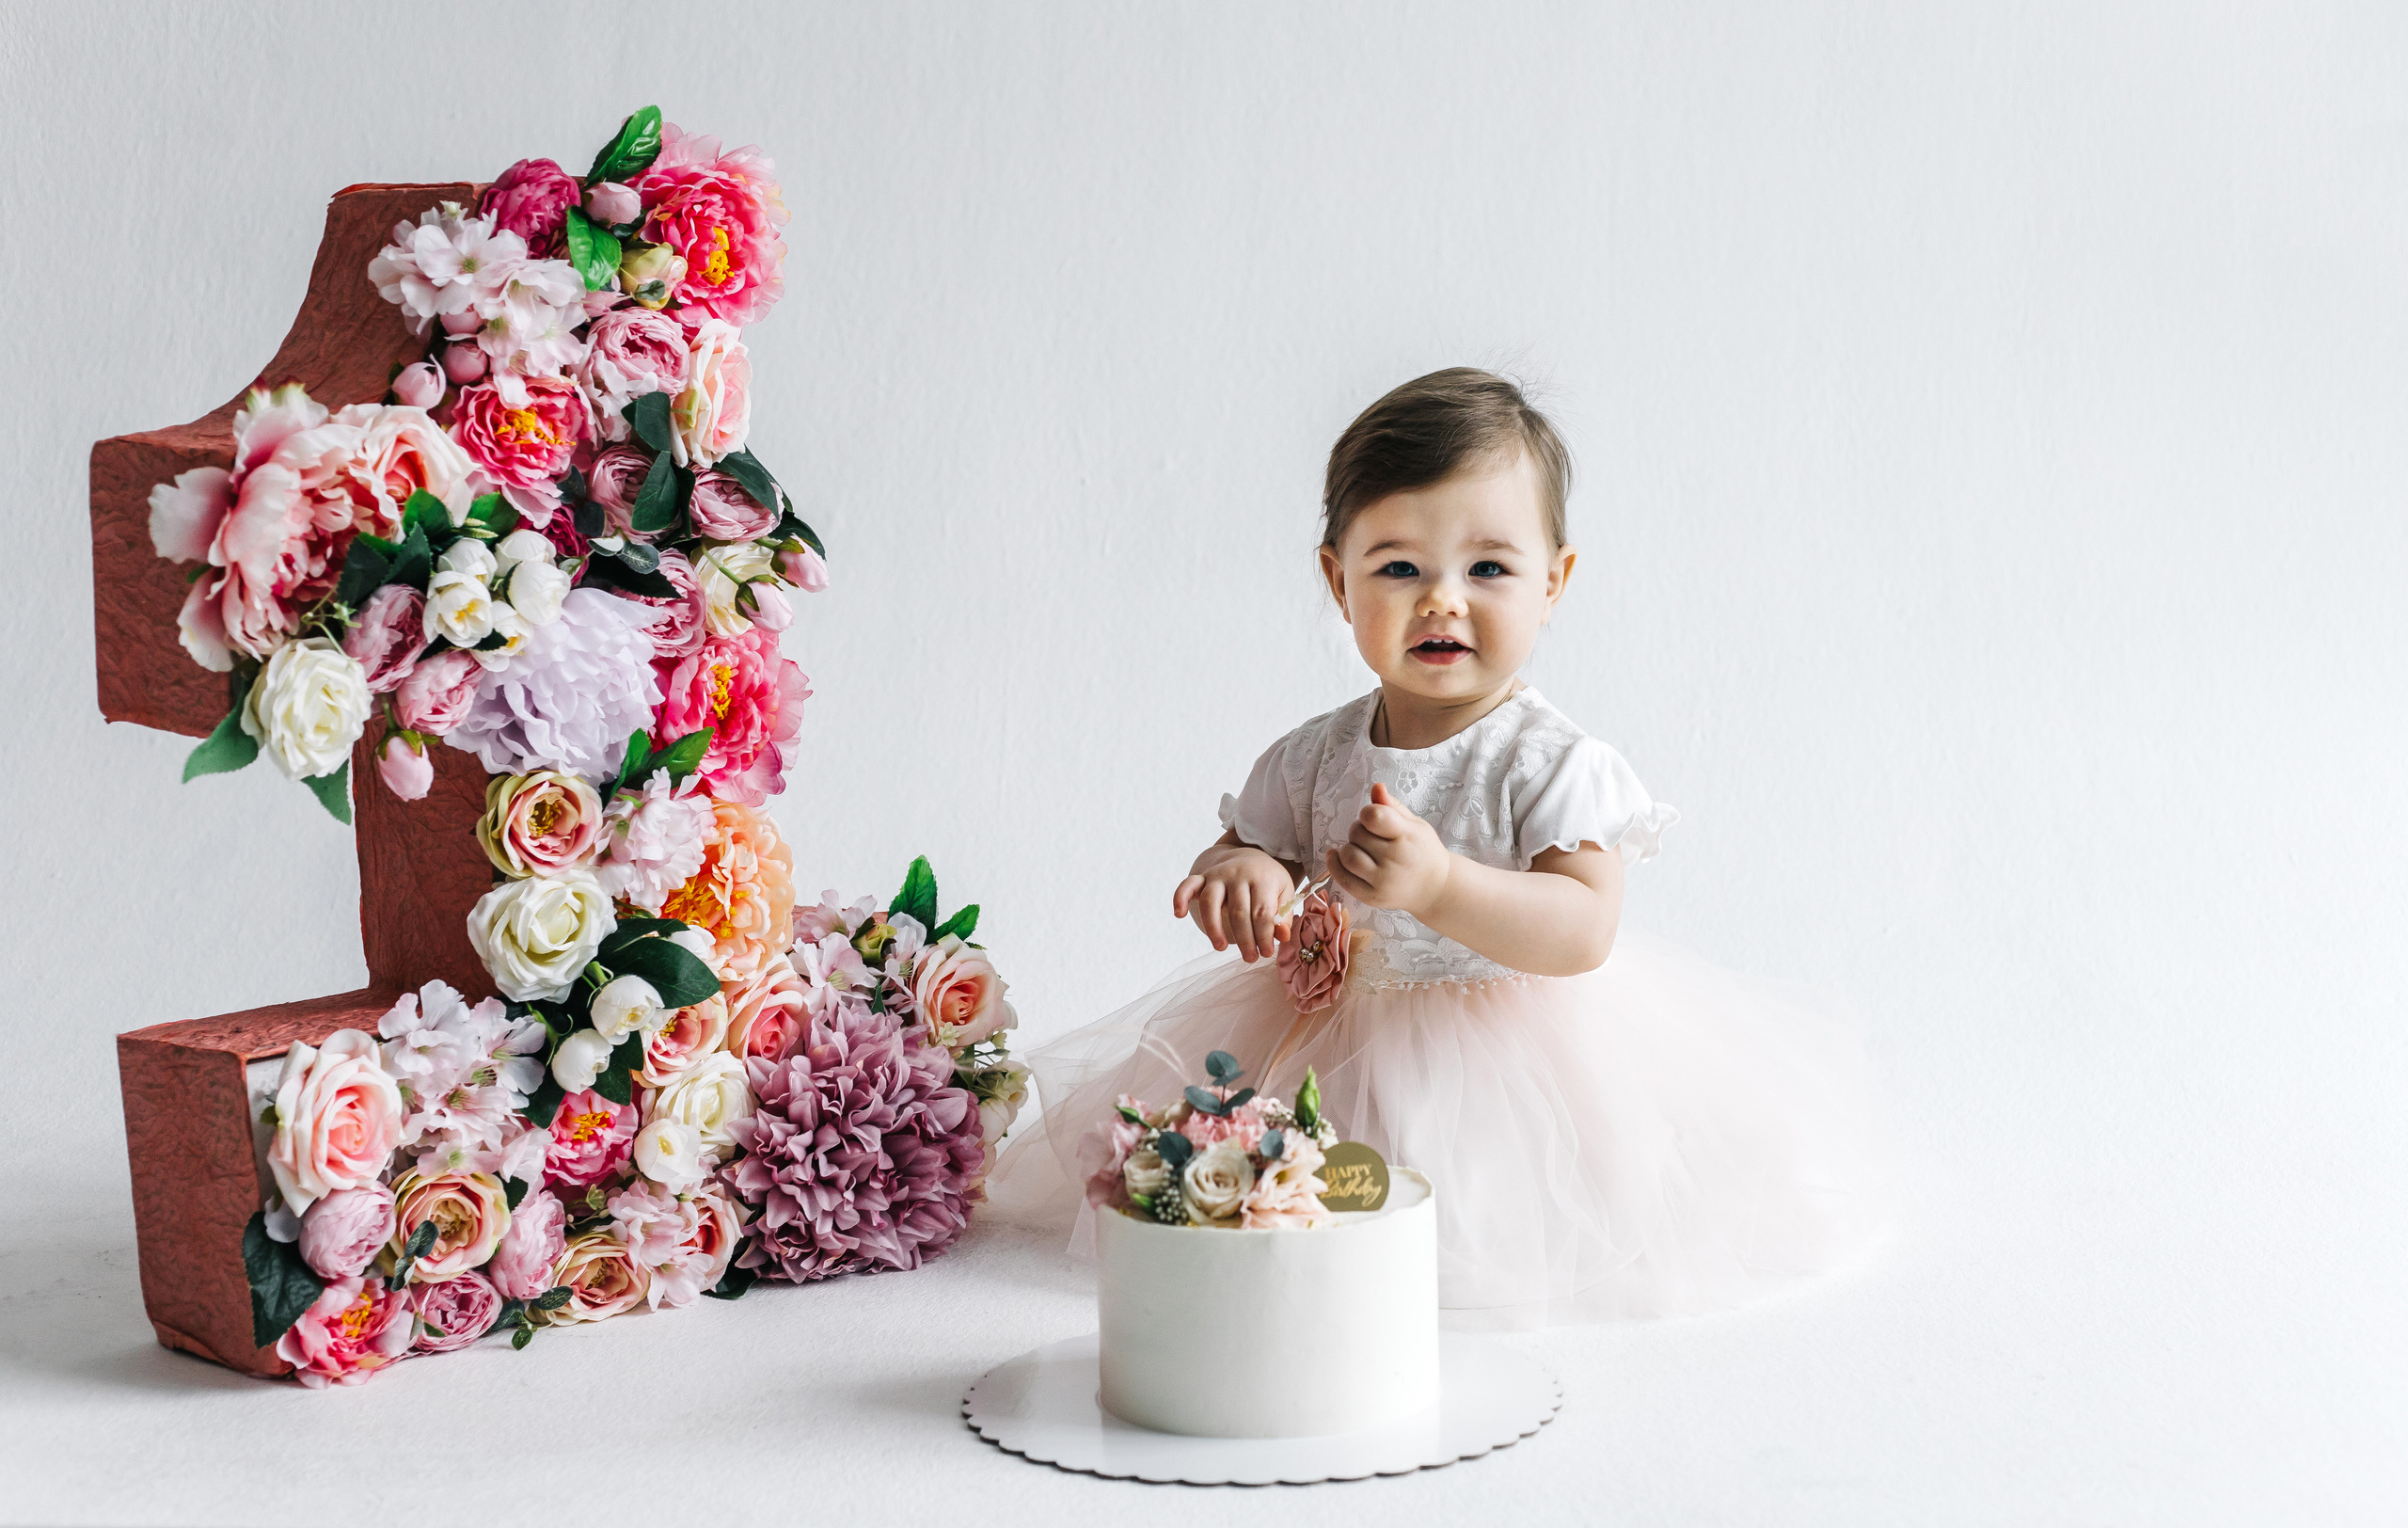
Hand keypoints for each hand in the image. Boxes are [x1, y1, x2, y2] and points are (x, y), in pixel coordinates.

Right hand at [1172, 846, 1294, 962]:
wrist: (1248, 853)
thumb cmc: (1268, 879)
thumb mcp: (1284, 892)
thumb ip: (1283, 915)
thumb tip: (1282, 937)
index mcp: (1262, 878)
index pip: (1262, 912)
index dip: (1264, 936)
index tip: (1266, 953)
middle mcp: (1238, 874)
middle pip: (1238, 911)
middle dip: (1244, 939)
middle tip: (1249, 958)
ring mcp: (1218, 875)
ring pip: (1211, 902)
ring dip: (1214, 928)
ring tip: (1221, 947)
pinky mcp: (1202, 876)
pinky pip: (1188, 885)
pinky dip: (1180, 898)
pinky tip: (1179, 914)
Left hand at [1325, 783, 1451, 915]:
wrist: (1435, 888)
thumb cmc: (1423, 851)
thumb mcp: (1415, 824)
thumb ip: (1392, 806)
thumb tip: (1376, 787)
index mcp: (1408, 836)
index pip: (1374, 816)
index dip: (1367, 813)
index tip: (1373, 818)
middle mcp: (1395, 860)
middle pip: (1357, 834)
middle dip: (1359, 830)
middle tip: (1371, 836)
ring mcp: (1383, 881)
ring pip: (1347, 855)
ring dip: (1349, 847)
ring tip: (1361, 848)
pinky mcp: (1372, 896)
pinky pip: (1342, 879)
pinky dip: (1335, 864)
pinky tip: (1337, 856)